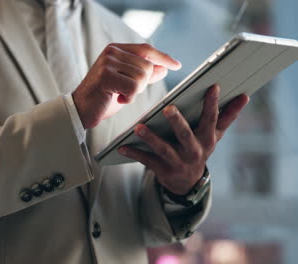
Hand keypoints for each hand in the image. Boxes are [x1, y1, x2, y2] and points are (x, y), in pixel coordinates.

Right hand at [72, 43, 181, 128]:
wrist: (80, 110)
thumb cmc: (102, 98)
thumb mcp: (126, 83)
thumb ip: (143, 75)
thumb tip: (164, 68)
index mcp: (115, 50)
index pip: (146, 49)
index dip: (163, 57)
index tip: (176, 65)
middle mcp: (111, 52)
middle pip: (147, 65)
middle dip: (142, 84)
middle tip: (126, 92)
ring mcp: (108, 63)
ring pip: (142, 77)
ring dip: (135, 92)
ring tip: (120, 95)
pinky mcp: (106, 76)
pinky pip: (133, 87)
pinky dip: (129, 98)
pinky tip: (117, 99)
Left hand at [118, 85, 249, 194]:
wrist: (186, 182)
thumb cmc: (199, 148)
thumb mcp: (214, 135)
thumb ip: (228, 116)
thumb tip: (245, 96)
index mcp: (206, 138)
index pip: (211, 119)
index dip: (212, 104)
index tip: (212, 87)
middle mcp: (193, 151)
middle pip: (185, 134)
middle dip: (177, 122)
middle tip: (168, 108)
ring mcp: (178, 162)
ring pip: (163, 149)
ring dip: (151, 139)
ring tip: (139, 127)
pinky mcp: (163, 170)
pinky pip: (146, 161)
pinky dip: (134, 153)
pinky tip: (122, 147)